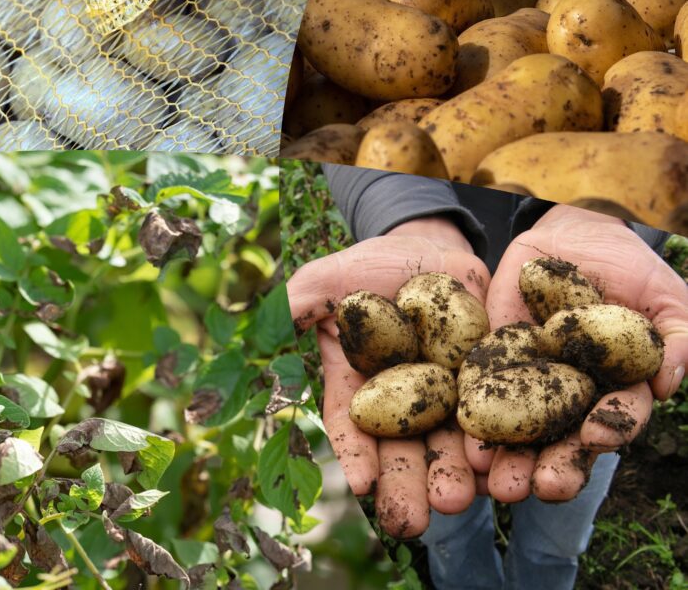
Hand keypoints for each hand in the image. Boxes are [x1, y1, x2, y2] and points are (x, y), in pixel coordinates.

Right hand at [288, 217, 490, 536]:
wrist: (431, 250)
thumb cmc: (368, 266)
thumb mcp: (326, 279)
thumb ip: (300, 303)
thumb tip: (274, 327)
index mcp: (359, 386)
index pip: (352, 425)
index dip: (356, 455)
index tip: (362, 484)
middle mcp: (402, 401)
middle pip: (403, 450)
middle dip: (407, 486)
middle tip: (412, 522)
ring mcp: (447, 395)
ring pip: (450, 444)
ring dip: (453, 477)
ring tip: (457, 502)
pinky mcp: (490, 382)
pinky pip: (497, 417)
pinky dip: (498, 445)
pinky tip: (498, 468)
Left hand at [479, 205, 687, 502]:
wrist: (574, 236)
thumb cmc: (632, 269)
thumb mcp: (664, 296)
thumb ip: (676, 337)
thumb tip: (668, 382)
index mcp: (619, 390)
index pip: (617, 418)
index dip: (610, 428)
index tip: (596, 437)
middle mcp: (574, 397)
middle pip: (565, 440)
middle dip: (555, 467)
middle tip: (541, 489)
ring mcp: (531, 383)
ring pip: (520, 431)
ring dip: (509, 460)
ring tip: (497, 483)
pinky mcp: (492, 362)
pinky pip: (479, 394)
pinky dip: (471, 419)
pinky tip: (461, 445)